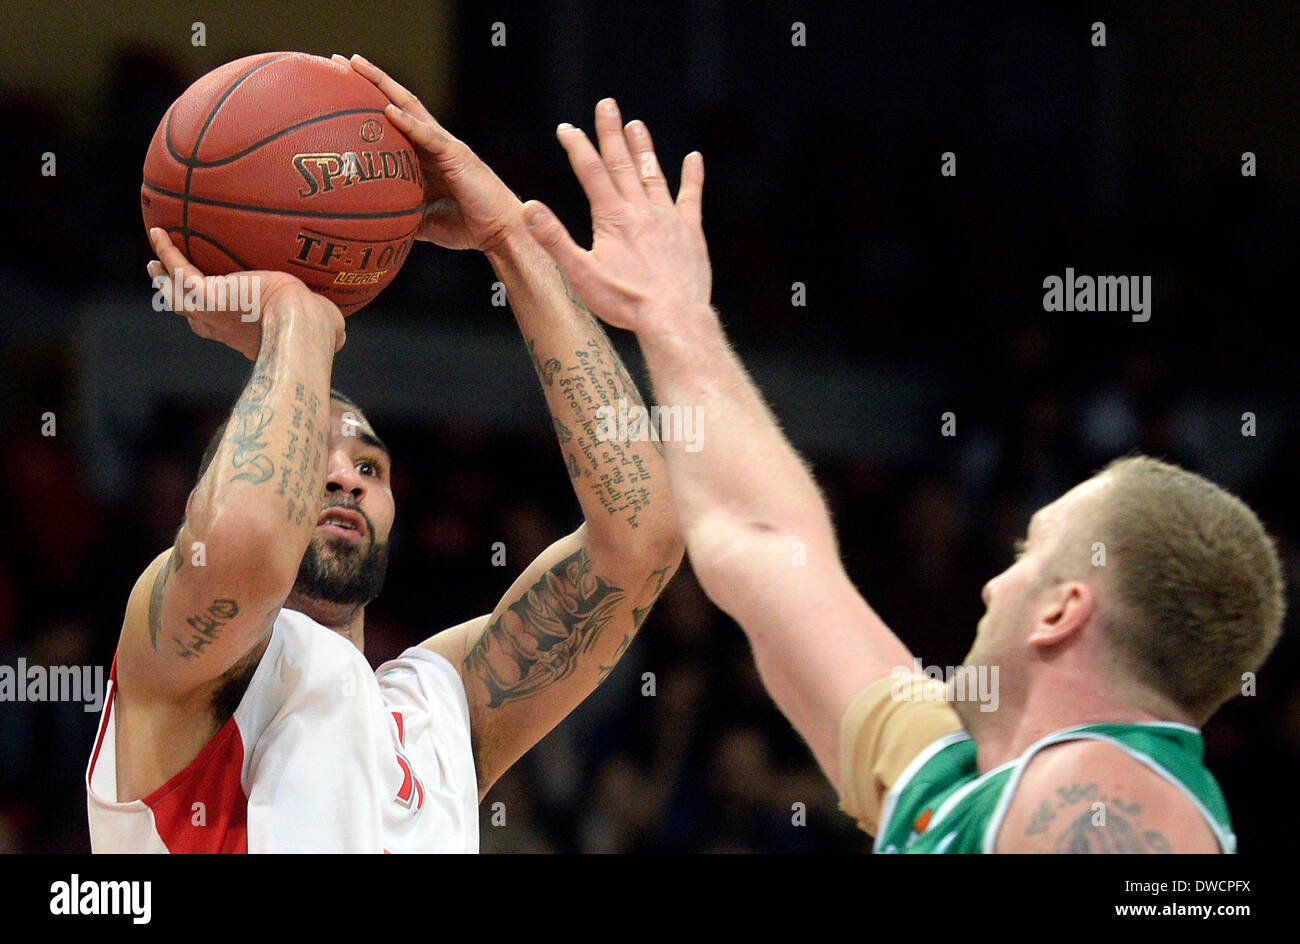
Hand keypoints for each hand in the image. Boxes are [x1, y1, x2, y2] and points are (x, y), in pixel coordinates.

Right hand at [146, 228, 345, 359]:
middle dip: (179, 300)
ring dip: (164, 276)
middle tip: (166, 285)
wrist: (300, 324)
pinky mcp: (207, 295)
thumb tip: (340, 329)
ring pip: (176, 293)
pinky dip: (167, 250)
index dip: (213, 318)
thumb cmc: (318, 328)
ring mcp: (211, 312)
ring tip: (154, 262)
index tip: (210, 309)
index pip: (221, 327)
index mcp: (246, 334)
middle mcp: (223, 326)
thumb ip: (324, 326)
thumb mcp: (319, 326)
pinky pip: (179, 267)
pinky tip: (158, 231)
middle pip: (191, 314)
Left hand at [340, 53, 524, 252]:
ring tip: (355, 65)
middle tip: (340, 60)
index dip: (369, 103)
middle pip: (399, 103)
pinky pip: (428, 135)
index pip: (394, 121)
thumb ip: (403, 214)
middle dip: (371, 79)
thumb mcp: (425, 220)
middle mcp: (435, 144)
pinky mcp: (457, 155)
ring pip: (411, 108)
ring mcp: (446, 146)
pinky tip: (387, 110)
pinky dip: (408, 122)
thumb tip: (375, 223)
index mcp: (427, 156)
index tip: (341, 88)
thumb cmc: (468, 226)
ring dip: (383, 85)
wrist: (500, 233)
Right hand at [521, 99, 709, 333]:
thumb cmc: (625, 300)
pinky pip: (691, 197)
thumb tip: (527, 208)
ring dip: (643, 148)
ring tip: (637, 124)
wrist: (673, 316)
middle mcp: (640, 210)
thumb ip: (554, 238)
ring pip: (653, 174)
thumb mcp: (579, 273)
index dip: (577, 147)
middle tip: (607, 104)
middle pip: (622, 163)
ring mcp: (668, 219)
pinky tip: (694, 158)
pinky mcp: (691, 232)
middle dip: (611, 133)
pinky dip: (692, 177)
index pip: (591, 172)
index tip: (566, 127)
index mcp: (612, 217)